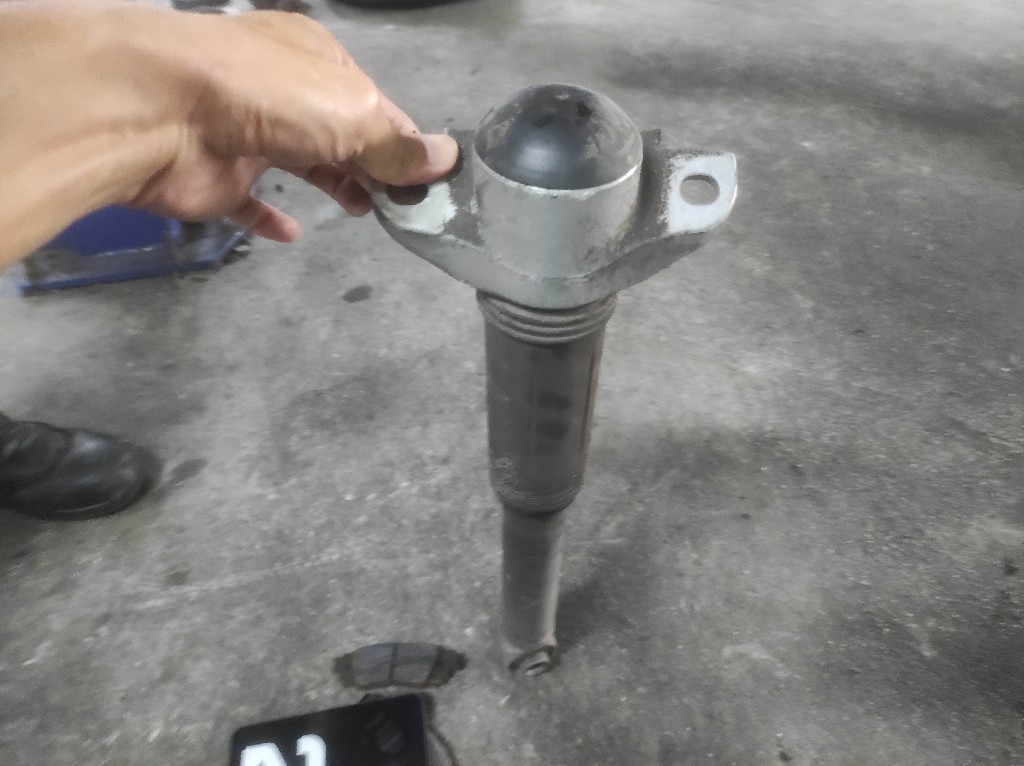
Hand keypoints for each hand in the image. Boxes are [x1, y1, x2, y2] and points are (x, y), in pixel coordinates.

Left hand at [128, 9, 458, 240]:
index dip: (403, 141)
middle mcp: (281, 90)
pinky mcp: (215, 177)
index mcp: (315, 59)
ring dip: (334, 185)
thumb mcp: (355, 114)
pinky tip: (293, 233)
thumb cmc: (271, 98)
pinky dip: (270, 216)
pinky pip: (248, 201)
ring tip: (364, 212)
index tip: (428, 181)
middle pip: (340, 132)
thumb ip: (399, 145)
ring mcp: (245, 131)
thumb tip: (449, 160)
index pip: (373, 103)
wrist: (159, 112)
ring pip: (300, 161)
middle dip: (373, 165)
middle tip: (403, 204)